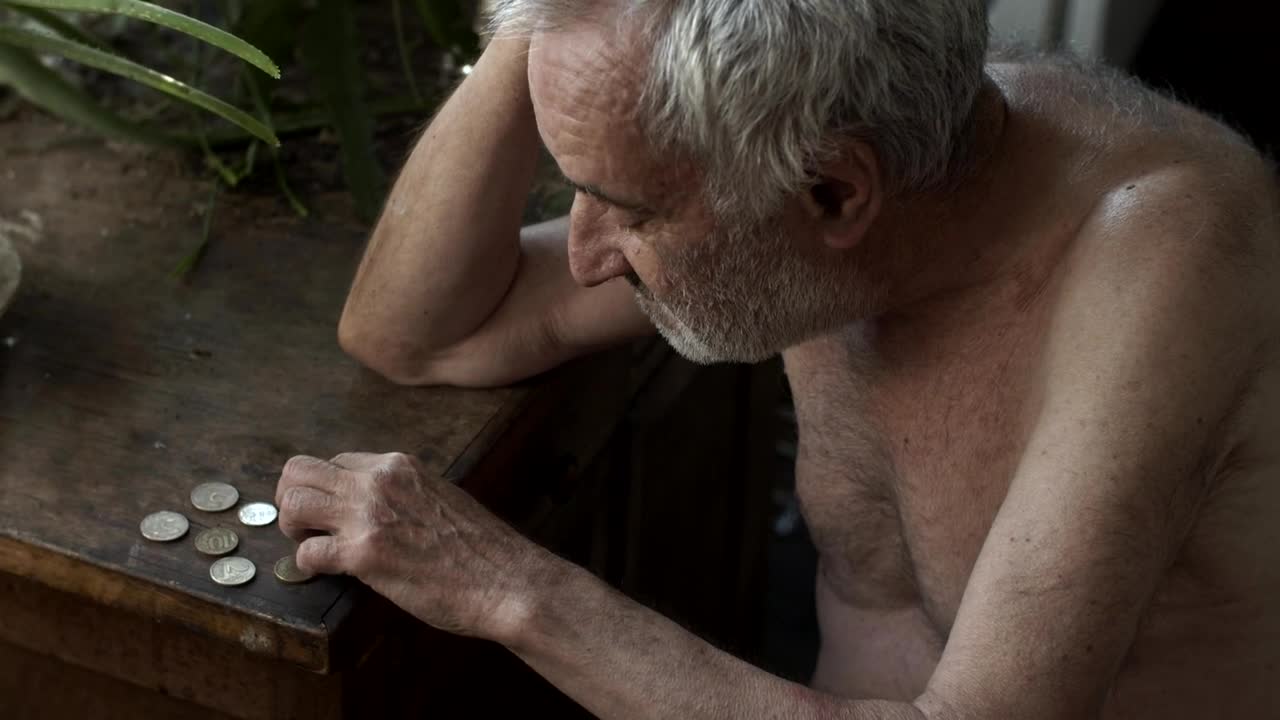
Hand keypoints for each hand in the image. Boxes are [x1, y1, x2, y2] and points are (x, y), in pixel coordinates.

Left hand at [275, 452, 547, 641]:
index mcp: (398, 465)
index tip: (334, 513)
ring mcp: (367, 516)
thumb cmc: (480, 548)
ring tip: (310, 545)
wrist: (504, 579)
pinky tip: (328, 572)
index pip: (338, 461)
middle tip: (305, 526)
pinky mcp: (362, 555)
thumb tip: (378, 507)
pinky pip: (306, 553)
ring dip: (291, 527)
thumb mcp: (440, 496)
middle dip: (292, 498)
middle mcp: (377, 481)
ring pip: (292, 502)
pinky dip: (308, 565)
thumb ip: (404, 492)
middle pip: (299, 470)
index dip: (328, 489)